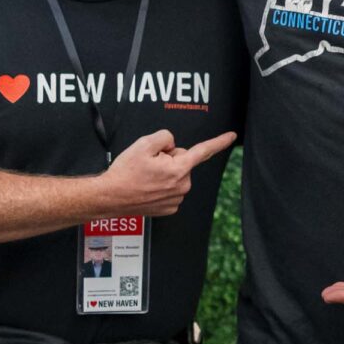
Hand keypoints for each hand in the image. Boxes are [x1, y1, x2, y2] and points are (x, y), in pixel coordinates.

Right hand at [101, 129, 236, 215]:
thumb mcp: (144, 144)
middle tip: (148, 164)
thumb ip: (165, 137)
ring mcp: (176, 199)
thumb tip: (171, 144)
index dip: (219, 141)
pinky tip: (146, 187)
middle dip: (168, 159)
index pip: (203, 150)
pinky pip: (171, 189)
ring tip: (144, 176)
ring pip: (176, 175)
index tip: (232, 136)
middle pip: (182, 161)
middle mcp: (182, 186)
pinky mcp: (169, 208)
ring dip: (164, 173)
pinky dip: (161, 185)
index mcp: (178, 169)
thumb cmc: (125, 172)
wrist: (110, 196)